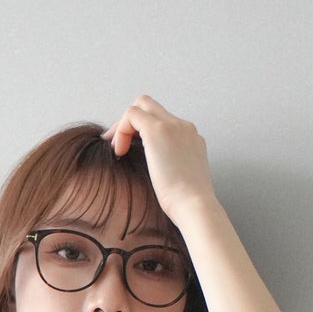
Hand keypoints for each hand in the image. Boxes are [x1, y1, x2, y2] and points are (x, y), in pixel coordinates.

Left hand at [102, 95, 215, 225]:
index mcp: (191, 139)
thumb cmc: (186, 204)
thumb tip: (154, 169)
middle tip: (119, 144)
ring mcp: (173, 125)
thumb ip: (170, 166)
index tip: (132, 150)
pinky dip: (121, 130)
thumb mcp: (180, 180)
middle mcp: (184, 127)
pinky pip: (132, 114)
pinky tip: (119, 152)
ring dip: (124, 125)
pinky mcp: (158, 130)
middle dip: (131, 121)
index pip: (163, 121)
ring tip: (118, 149)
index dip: (143, 131)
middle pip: (152, 106)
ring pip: (141, 105)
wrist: (194, 207)